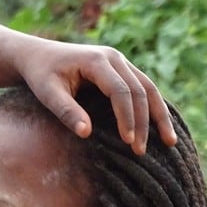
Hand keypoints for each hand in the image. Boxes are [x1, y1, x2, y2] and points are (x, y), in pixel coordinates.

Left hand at [13, 38, 176, 153]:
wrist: (37, 55)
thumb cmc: (40, 74)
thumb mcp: (47, 93)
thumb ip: (65, 111)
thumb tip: (86, 133)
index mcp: (96, 60)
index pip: (121, 91)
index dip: (127, 117)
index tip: (128, 141)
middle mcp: (113, 58)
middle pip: (139, 90)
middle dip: (144, 122)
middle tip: (141, 151)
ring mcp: (120, 61)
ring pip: (149, 88)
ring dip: (159, 115)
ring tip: (169, 142)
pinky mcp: (122, 69)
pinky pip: (144, 88)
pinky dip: (154, 107)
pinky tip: (161, 128)